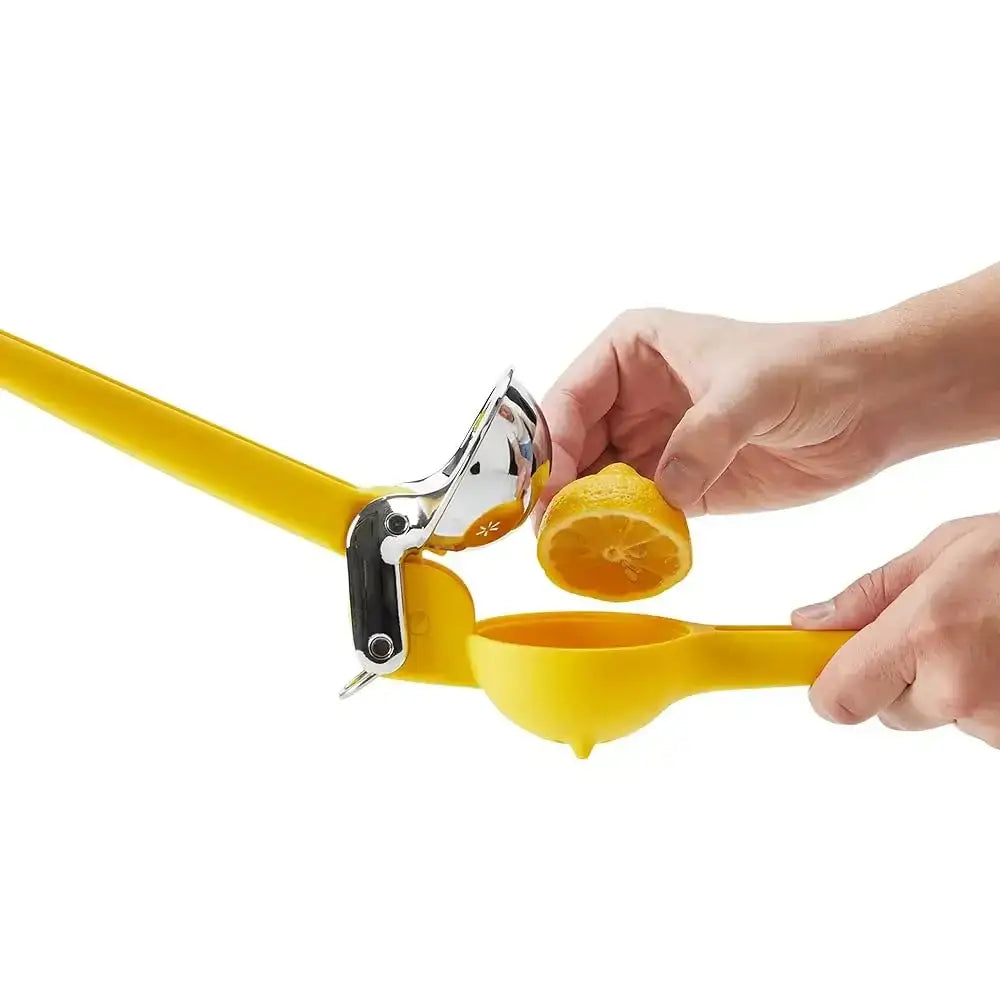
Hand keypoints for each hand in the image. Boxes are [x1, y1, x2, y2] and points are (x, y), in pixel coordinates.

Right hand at [538, 266, 999, 516]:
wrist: (872, 403)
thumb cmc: (811, 369)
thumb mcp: (751, 389)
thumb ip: (703, 438)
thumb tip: (663, 495)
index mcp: (633, 351)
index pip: (569, 399)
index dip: (550, 444)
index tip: (550, 489)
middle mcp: (632, 397)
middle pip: (571, 447)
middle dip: (557, 489)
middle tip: (548, 534)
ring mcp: (654, 442)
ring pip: (596, 484)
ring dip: (583, 517)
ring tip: (569, 553)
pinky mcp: (680, 484)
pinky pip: (635, 513)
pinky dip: (622, 536)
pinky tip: (611, 557)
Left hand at [794, 514, 999, 747]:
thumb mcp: (943, 552)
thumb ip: (871, 595)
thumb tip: (810, 623)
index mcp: (926, 635)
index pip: (839, 699)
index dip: (830, 686)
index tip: (826, 671)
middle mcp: (960, 688)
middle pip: (888, 710)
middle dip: (900, 675)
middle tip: (938, 629)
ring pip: (939, 716)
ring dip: (950, 685)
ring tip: (988, 634)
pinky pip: (982, 725)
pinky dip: (988, 698)